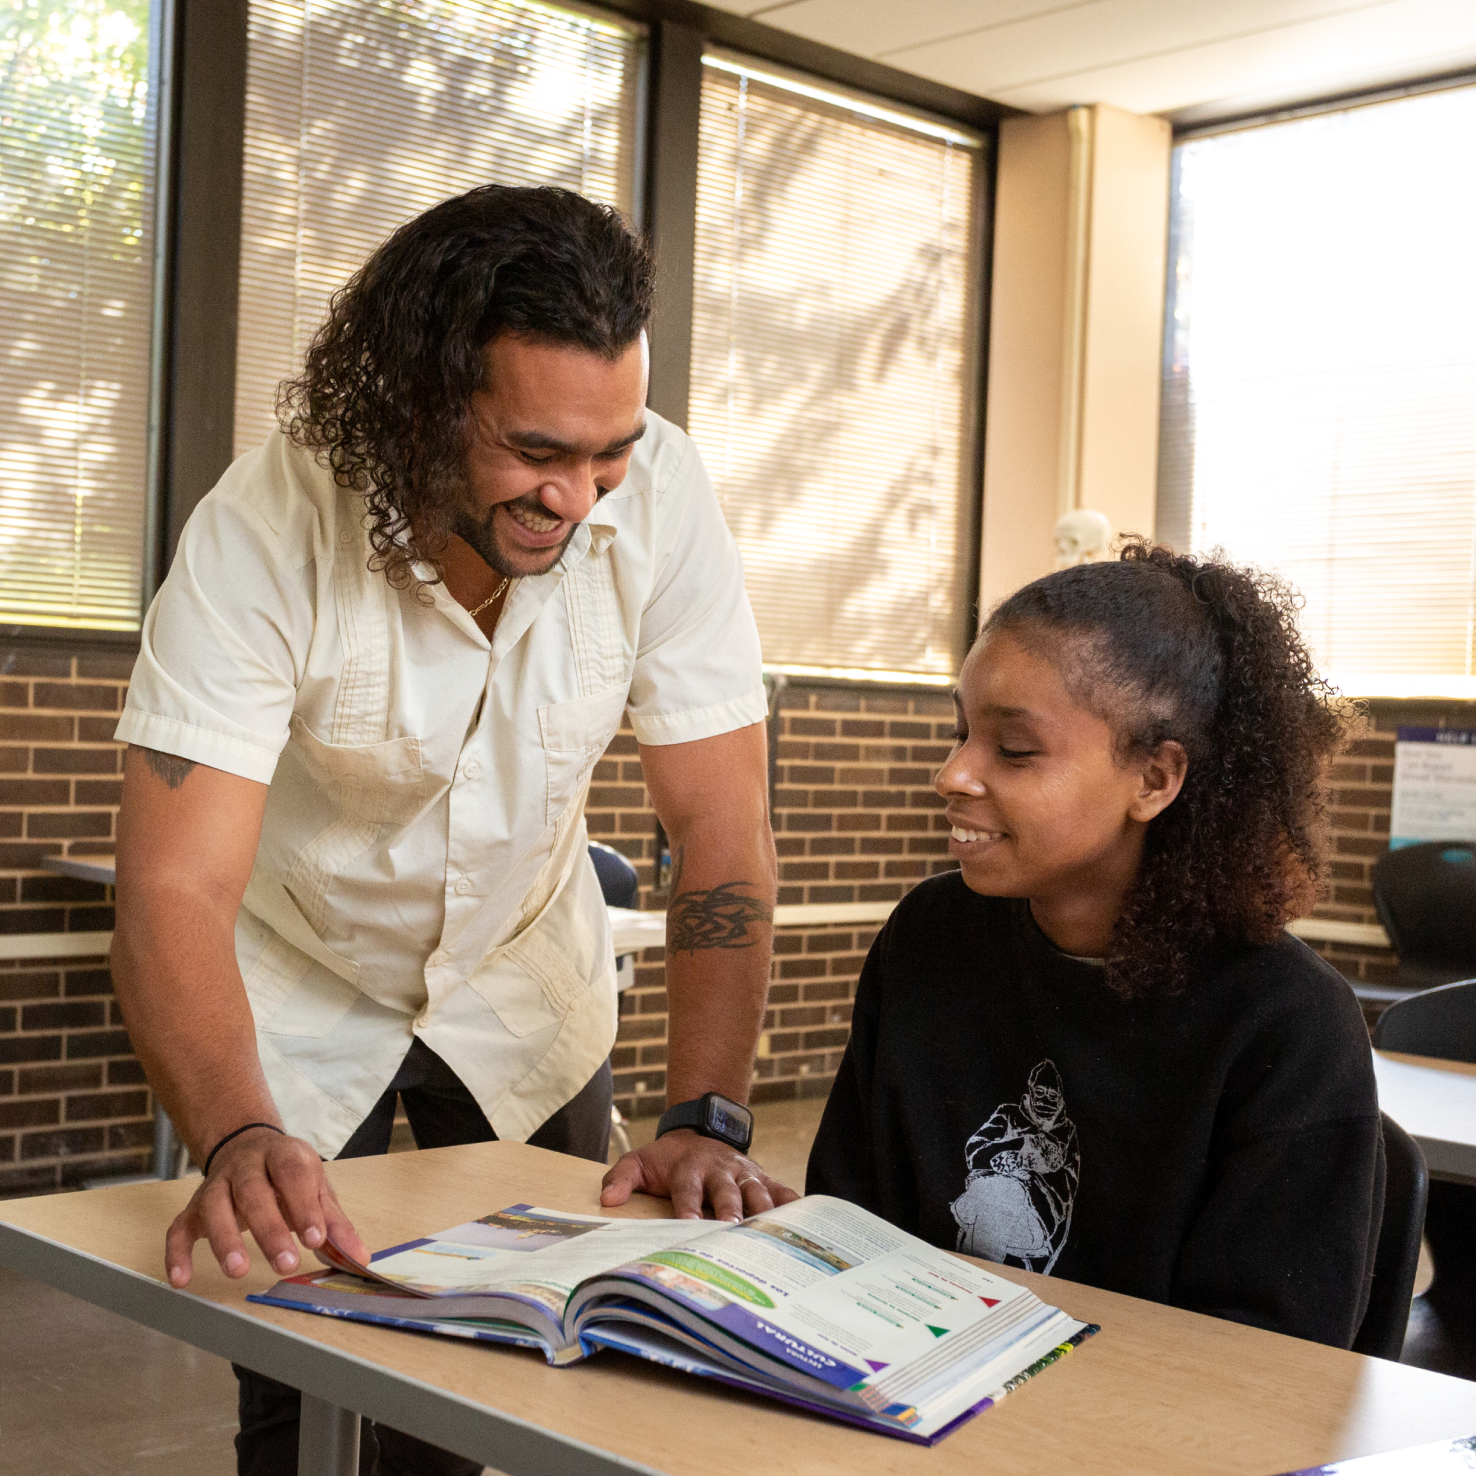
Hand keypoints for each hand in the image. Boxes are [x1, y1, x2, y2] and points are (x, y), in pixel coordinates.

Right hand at [164, 1127, 367, 1287]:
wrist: (247, 1145)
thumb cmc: (287, 1174)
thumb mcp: (315, 1187)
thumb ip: (334, 1222)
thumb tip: (361, 1256)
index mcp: (282, 1155)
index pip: (293, 1175)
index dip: (304, 1206)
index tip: (316, 1239)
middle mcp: (245, 1166)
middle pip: (253, 1192)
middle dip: (269, 1229)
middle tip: (285, 1263)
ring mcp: (216, 1185)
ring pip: (214, 1208)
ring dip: (225, 1240)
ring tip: (238, 1270)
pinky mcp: (193, 1207)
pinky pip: (178, 1228)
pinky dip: (177, 1253)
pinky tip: (181, 1280)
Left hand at [600, 1129, 799, 1221]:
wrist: (700, 1130)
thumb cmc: (667, 1159)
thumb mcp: (639, 1161)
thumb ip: (621, 1178)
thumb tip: (607, 1200)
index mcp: (689, 1168)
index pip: (687, 1191)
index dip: (688, 1208)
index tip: (689, 1225)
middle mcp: (719, 1170)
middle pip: (726, 1191)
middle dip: (731, 1210)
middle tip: (734, 1229)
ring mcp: (743, 1172)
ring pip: (757, 1190)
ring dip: (763, 1210)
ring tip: (771, 1232)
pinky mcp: (761, 1176)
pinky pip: (781, 1188)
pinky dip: (793, 1202)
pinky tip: (805, 1219)